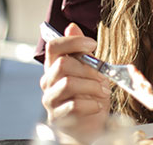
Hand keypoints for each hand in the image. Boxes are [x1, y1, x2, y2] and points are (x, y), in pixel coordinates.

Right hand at [40, 23, 110, 143]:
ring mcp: (50, 99)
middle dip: (89, 68)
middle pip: (63, 64)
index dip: (73, 42)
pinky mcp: (56, 116)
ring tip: (103, 91)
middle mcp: (49, 80)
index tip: (92, 45)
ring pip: (68, 83)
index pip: (54, 46)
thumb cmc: (88, 95)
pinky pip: (73, 105)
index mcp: (55, 65)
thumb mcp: (90, 69)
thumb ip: (81, 51)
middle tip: (103, 77)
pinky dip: (91, 104)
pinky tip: (98, 105)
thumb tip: (72, 27)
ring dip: (91, 86)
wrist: (87, 125)